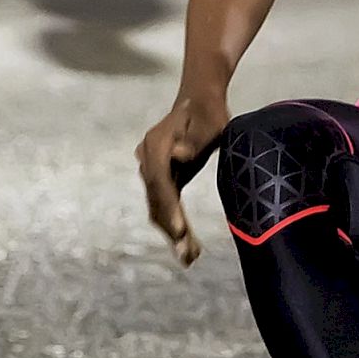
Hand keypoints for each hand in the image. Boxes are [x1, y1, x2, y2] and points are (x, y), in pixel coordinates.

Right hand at [136, 95, 229, 266]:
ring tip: (190, 257)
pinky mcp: (161, 176)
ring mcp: (150, 168)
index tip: (179, 230)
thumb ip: (195, 140)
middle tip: (188, 255)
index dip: (169, 208)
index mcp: (156, 145)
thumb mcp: (210, 124)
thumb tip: (179, 155)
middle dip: (171, 228)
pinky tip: (185, 246)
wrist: (200, 100)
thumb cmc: (211, 113)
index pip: (161, 182)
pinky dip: (173, 223)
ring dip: (172, 231)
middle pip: (157, 198)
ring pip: (158, 205)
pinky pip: (164, 203)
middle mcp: (147, 158)